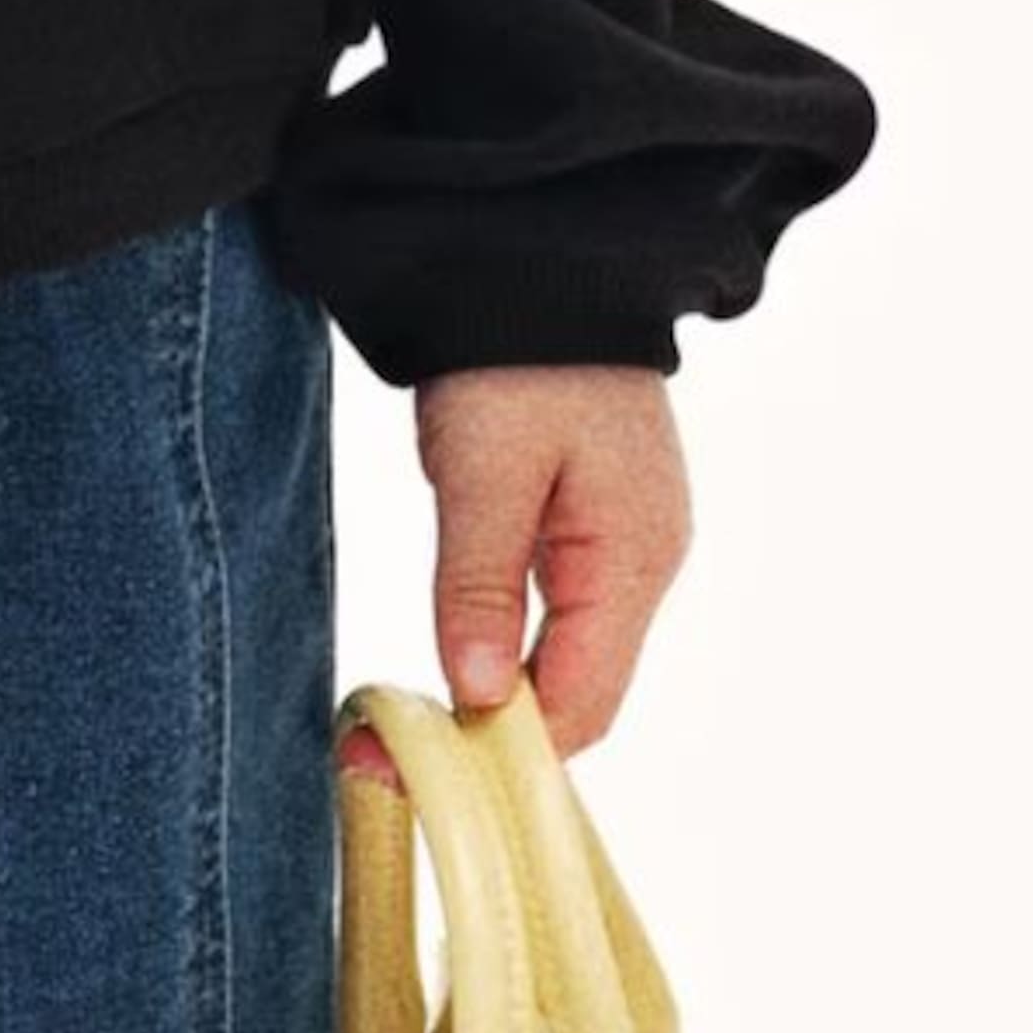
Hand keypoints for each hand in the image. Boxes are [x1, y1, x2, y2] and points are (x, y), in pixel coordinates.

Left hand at [344, 361, 691, 771]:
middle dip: (498, 729)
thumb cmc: (514, 354)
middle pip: (581, 690)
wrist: (537, 262)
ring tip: (408, 718)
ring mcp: (627, 542)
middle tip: (387, 753)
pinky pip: (561, 611)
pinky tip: (460, 650)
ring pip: (568, 655)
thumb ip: (480, 583)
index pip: (585, 702)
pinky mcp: (596, 521)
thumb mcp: (482, 467)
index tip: (417, 770)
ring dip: (499, 689)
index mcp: (632, 556)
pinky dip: (510, 642)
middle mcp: (645, 561)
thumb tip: (481, 697)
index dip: (509, 750)